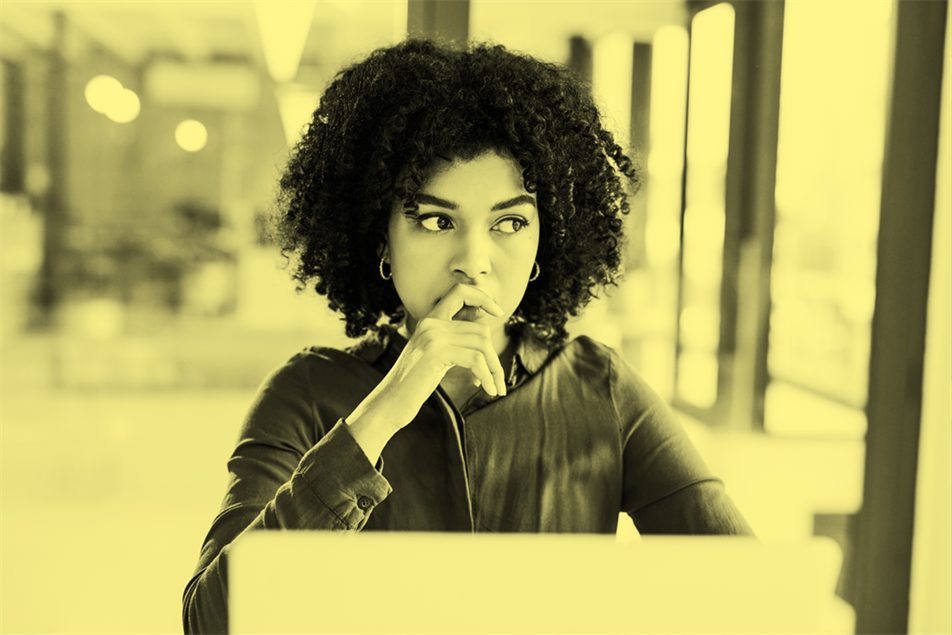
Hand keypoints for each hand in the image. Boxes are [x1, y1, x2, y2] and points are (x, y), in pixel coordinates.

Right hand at [345, 283, 507, 462]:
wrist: (389, 403)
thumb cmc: (414, 384)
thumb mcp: (436, 356)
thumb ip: (455, 340)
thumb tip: (483, 327)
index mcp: (430, 320)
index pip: (460, 291)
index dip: (482, 297)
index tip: (498, 311)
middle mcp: (431, 323)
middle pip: (480, 329)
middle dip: (495, 357)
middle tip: (499, 380)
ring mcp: (432, 336)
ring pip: (482, 344)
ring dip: (495, 369)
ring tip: (497, 388)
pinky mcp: (435, 352)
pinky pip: (476, 359)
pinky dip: (488, 376)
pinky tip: (489, 390)